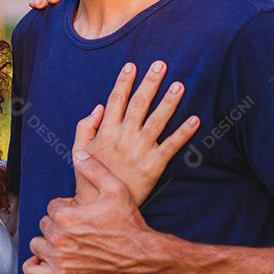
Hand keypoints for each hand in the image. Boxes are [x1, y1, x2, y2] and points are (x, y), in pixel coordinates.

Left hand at [23, 154, 166, 273]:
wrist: (141, 256)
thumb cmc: (129, 223)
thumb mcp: (115, 189)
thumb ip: (94, 169)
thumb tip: (79, 154)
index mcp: (66, 215)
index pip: (52, 206)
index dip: (66, 207)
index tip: (80, 212)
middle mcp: (58, 237)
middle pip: (45, 224)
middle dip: (58, 223)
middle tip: (77, 227)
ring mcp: (59, 259)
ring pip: (37, 244)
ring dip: (48, 242)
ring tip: (66, 242)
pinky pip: (34, 272)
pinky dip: (35, 266)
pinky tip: (47, 260)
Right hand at [74, 60, 198, 205]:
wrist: (99, 209)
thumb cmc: (88, 179)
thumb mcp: (78, 151)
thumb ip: (85, 127)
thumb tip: (98, 107)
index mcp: (106, 132)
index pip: (116, 100)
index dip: (124, 82)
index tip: (132, 66)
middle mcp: (123, 138)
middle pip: (138, 105)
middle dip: (149, 83)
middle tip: (160, 64)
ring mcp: (139, 151)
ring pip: (156, 121)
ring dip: (169, 102)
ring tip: (179, 85)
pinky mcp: (153, 166)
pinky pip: (171, 146)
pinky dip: (183, 133)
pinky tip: (194, 119)